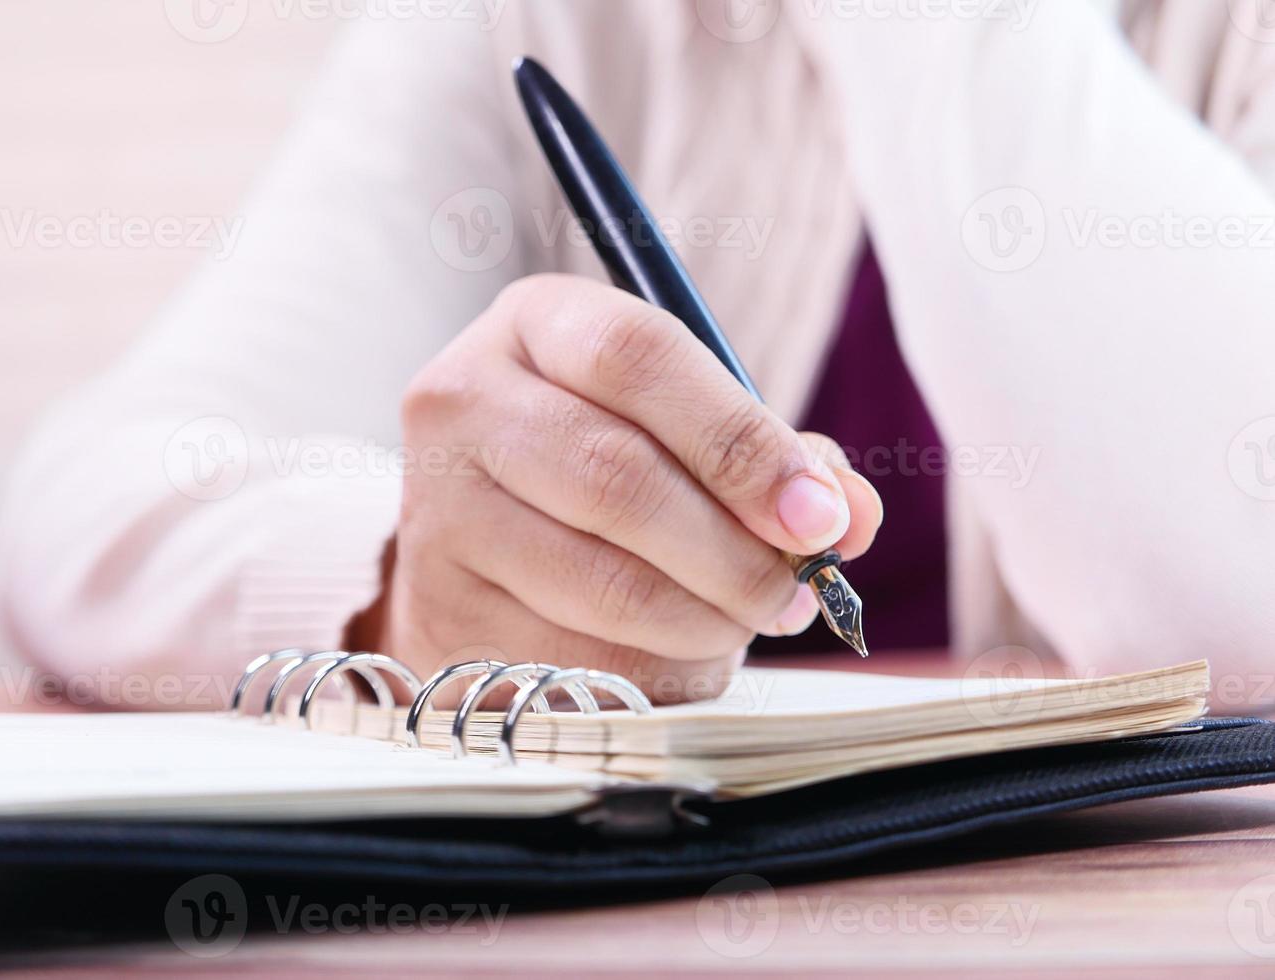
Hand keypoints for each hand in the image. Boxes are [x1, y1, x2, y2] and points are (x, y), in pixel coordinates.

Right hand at [359, 274, 882, 703]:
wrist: (482, 535)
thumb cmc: (602, 462)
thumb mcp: (679, 422)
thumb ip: (773, 454)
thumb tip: (848, 514)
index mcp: (535, 324)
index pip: (636, 358)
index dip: (740, 441)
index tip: (818, 517)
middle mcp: (463, 402)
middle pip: (617, 477)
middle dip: (733, 551)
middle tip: (797, 592)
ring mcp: (438, 510)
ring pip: (600, 582)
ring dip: (705, 619)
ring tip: (750, 619)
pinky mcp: (441, 609)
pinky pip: (573, 657)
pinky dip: (652, 668)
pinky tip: (680, 651)